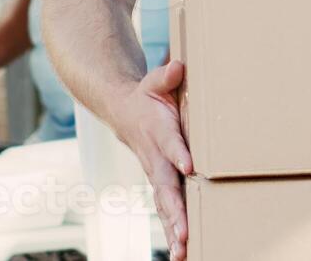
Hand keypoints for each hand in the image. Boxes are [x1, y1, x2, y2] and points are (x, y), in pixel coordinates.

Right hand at [111, 60, 191, 260]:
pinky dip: (173, 231)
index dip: (178, 152)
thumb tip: (178, 67)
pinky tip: (182, 252)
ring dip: (173, 227)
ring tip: (183, 250)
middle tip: (185, 231)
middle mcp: (155, 158)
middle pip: (165, 186)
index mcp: (157, 130)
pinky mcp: (159, 185)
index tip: (188, 166)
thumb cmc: (147, 97)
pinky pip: (165, 210)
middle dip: (175, 209)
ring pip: (163, 204)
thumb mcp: (155, 82)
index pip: (169, 142)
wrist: (122, 112)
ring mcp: (156, 174)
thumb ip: (166, 76)